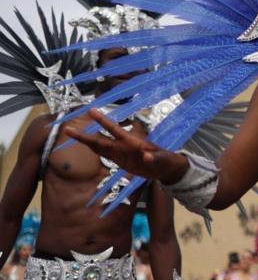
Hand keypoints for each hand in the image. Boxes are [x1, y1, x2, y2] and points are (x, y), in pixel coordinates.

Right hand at [65, 108, 188, 182]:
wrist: (167, 169)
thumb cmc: (167, 161)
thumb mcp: (164, 160)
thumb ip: (156, 158)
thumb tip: (147, 155)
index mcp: (133, 142)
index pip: (115, 129)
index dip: (103, 120)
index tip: (92, 110)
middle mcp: (123, 146)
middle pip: (101, 139)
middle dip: (84, 135)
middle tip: (68, 128)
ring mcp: (120, 153)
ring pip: (99, 146)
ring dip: (86, 141)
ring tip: (70, 133)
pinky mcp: (120, 161)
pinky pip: (105, 155)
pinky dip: (95, 151)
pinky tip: (86, 147)